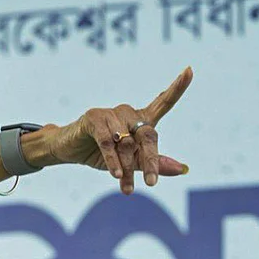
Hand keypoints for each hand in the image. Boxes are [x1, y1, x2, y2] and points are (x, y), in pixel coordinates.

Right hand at [34, 67, 191, 194]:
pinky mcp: (93, 118)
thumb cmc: (100, 154)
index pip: (163, 102)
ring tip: (126, 188)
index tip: (190, 70)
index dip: (177, 87)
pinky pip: (108, 142)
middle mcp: (128, 112)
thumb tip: (183, 169)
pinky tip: (116, 174)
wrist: (68, 151)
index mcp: (140, 119)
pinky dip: (114, 160)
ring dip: (127, 168)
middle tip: (151, 184)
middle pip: (148, 135)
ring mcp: (110, 113)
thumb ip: (154, 163)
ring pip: (127, 143)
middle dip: (151, 161)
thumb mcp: (129, 163)